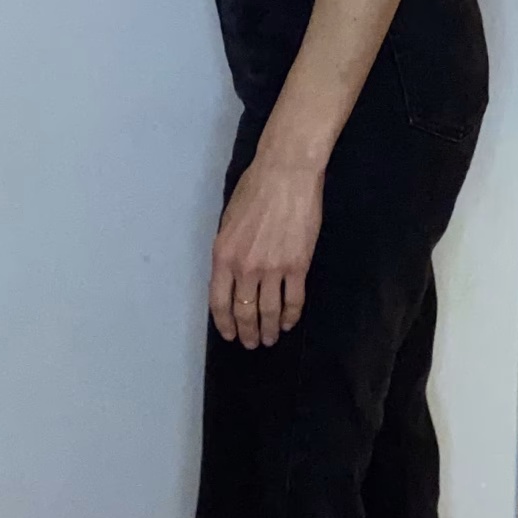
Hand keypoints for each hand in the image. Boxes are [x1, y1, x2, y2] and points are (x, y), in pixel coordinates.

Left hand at [209, 149, 323, 346]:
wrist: (286, 174)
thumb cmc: (254, 189)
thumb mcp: (228, 221)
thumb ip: (228, 251)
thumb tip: (231, 275)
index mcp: (223, 256)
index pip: (219, 302)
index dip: (225, 323)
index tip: (230, 335)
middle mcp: (245, 268)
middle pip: (244, 312)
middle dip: (247, 332)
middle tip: (251, 343)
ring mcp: (273, 269)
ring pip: (269, 311)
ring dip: (268, 330)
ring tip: (270, 339)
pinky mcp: (298, 266)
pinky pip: (293, 300)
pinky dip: (290, 315)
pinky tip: (288, 322)